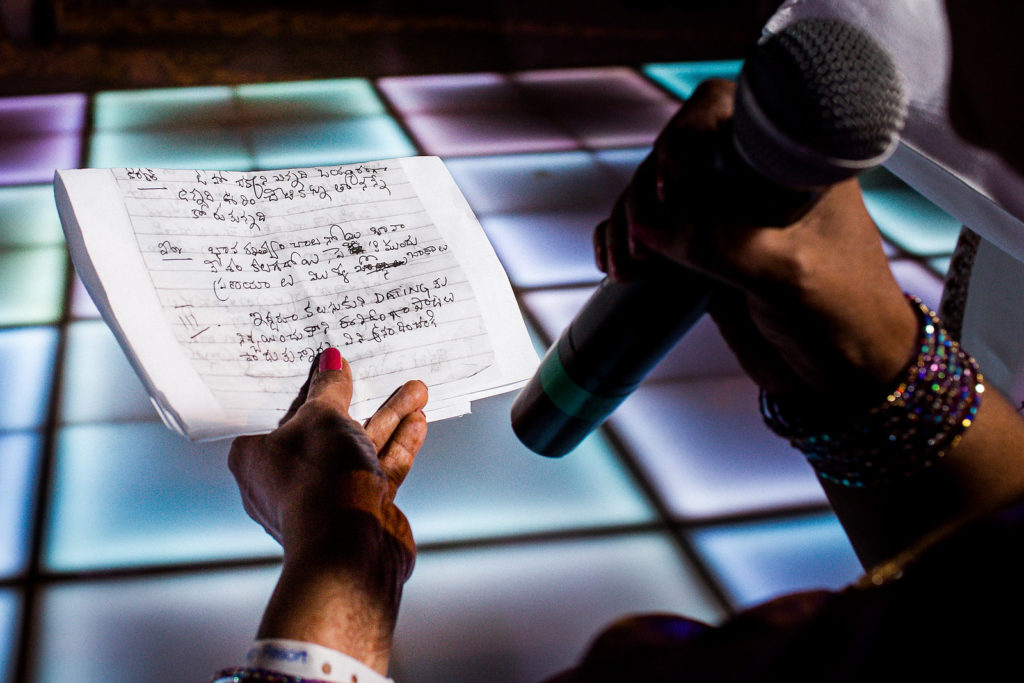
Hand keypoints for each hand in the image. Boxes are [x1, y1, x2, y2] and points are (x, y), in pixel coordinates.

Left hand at [229, 348, 427, 672]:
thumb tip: (330, 362)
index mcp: (256, 456)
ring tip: (416, 390)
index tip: (323, 359)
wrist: (350, 554)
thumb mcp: (322, 418)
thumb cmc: (318, 484)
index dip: (304, 382)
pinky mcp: (360, 508)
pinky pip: (379, 467)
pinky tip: (417, 422)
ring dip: (388, 418)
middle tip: (375, 369)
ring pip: (358, 446)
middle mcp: (288, 477)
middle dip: (356, 398)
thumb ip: (329, 389)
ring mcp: (326, 495)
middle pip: (325, 426)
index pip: (279, 408)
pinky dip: (397, 445)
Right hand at [595, 79, 917, 404]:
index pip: (724, 112)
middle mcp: (754, 177)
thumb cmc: (842, 315)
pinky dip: (621, 241)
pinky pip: (649, 231)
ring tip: (626, 267)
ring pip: (653, 192)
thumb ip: (717, 244)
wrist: (843, 375)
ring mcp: (724, 214)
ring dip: (626, 222)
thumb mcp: (786, 274)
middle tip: (641, 243)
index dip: (685, 137)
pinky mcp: (701, 249)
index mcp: (791, 160)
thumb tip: (644, 225)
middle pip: (675, 152)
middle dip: (645, 193)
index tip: (670, 189)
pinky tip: (613, 265)